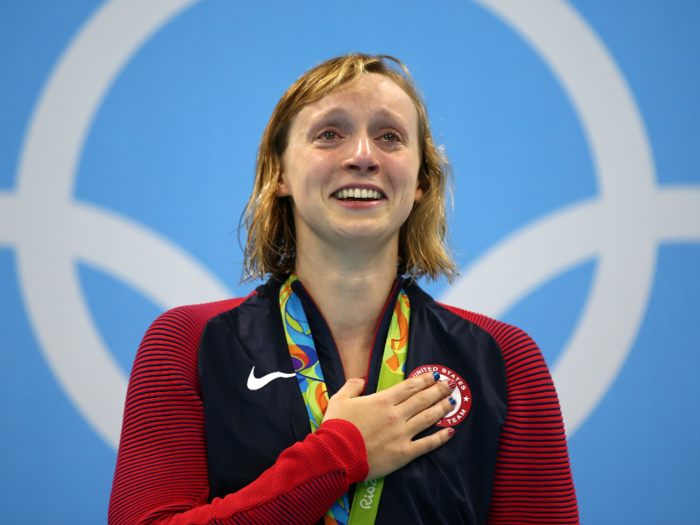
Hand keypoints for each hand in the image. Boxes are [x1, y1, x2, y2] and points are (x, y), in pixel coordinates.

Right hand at [323, 372, 455, 479]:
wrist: (335, 455)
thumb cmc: (337, 427)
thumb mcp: (339, 399)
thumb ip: (352, 386)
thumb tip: (362, 379)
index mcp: (383, 400)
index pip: (409, 386)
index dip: (424, 380)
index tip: (435, 375)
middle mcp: (396, 415)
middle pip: (422, 399)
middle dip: (438, 390)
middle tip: (450, 385)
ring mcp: (402, 434)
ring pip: (428, 418)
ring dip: (442, 408)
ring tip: (452, 402)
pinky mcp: (404, 453)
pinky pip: (427, 444)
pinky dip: (440, 438)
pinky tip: (450, 431)